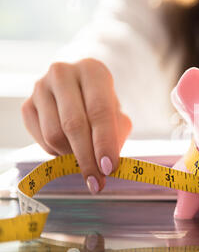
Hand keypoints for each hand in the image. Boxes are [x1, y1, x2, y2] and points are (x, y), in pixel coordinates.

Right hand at [22, 59, 131, 192]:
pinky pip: (42, 140)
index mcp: (92, 70)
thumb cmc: (103, 105)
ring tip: (87, 161)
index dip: (104, 143)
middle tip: (97, 181)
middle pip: (73, 125)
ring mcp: (40, 88)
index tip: (109, 168)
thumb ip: (115, 136)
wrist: (81, 90)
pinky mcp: (27, 105)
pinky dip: (58, 153)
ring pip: (54, 135)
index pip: (99, 111)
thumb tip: (105, 164)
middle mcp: (63, 73)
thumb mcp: (118, 115)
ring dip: (73, 156)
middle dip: (87, 158)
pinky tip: (70, 150)